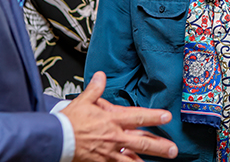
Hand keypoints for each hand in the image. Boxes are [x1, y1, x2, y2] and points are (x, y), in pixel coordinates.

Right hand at [62, 72, 177, 161]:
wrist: (56, 139)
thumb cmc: (69, 121)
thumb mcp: (83, 101)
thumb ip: (95, 89)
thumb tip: (100, 76)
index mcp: (112, 119)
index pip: (138, 116)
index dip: (155, 116)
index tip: (167, 116)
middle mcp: (115, 137)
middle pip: (142, 142)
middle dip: (160, 147)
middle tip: (173, 150)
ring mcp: (110, 153)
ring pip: (133, 160)